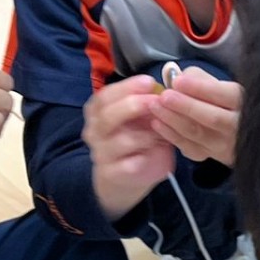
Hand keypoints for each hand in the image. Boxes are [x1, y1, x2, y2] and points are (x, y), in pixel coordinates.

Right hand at [83, 76, 174, 220]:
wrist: (124, 177)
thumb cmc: (135, 139)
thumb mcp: (140, 118)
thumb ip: (146, 104)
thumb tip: (164, 89)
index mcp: (98, 112)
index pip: (105, 95)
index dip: (127, 87)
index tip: (149, 82)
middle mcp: (95, 131)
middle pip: (107, 115)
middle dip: (134, 105)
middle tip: (156, 102)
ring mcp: (101, 154)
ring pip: (121, 141)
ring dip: (146, 134)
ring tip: (163, 132)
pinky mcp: (111, 173)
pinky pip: (127, 165)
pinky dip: (144, 158)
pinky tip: (156, 152)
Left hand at [149, 69, 239, 165]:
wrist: (234, 132)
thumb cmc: (221, 101)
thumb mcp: (218, 83)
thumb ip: (199, 77)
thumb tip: (179, 76)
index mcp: (242, 103)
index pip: (225, 95)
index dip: (200, 88)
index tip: (178, 81)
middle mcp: (237, 126)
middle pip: (212, 118)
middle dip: (185, 106)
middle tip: (164, 96)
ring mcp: (224, 145)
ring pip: (197, 134)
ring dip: (173, 120)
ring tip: (155, 106)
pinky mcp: (209, 156)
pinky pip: (188, 147)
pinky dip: (171, 135)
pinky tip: (157, 123)